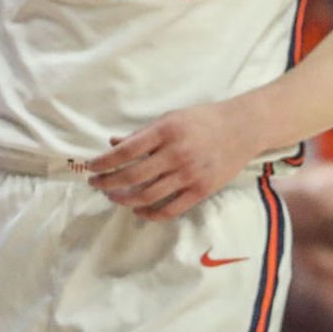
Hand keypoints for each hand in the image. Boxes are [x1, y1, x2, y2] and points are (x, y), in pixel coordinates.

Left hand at [88, 101, 253, 220]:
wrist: (241, 128)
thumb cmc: (201, 120)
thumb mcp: (169, 118)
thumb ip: (141, 135)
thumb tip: (113, 144)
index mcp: (164, 132)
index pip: (125, 152)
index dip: (104, 162)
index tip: (90, 168)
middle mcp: (175, 154)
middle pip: (132, 176)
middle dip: (108, 182)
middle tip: (95, 184)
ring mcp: (189, 174)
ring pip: (148, 195)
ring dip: (124, 199)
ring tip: (113, 196)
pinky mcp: (201, 190)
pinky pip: (171, 209)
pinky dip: (150, 213)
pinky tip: (138, 210)